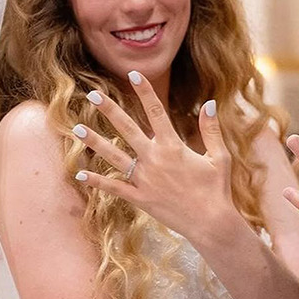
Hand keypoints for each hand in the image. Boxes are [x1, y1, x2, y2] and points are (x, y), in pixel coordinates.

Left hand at [71, 72, 237, 243]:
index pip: (156, 112)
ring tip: (78, 129)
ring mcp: (144, 179)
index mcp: (174, 146)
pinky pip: (114, 187)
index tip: (134, 75)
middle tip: (93, 94)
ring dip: (95, 142)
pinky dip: (97, 181)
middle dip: (109, 110)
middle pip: (127, 129)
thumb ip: (211, 129)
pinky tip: (80, 173)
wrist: (210, 223)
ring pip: (114, 156)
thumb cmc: (217, 189)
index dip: (145, 91)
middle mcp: (154, 159)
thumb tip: (209, 103)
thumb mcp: (219, 157)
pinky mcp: (140, 198)